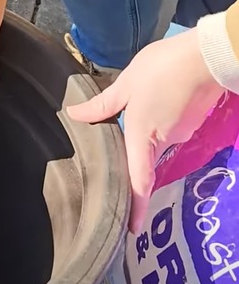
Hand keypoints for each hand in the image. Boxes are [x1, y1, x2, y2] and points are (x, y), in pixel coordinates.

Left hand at [66, 28, 224, 233]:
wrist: (209, 53)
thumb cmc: (163, 68)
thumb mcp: (126, 84)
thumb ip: (102, 104)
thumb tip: (73, 115)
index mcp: (144, 138)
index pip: (139, 181)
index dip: (135, 207)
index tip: (132, 229)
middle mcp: (166, 141)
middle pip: (145, 158)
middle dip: (133, 155)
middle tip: (116, 150)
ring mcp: (182, 132)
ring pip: (157, 139)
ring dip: (146, 130)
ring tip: (135, 114)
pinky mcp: (193, 121)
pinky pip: (169, 127)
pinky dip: (159, 120)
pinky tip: (154, 102)